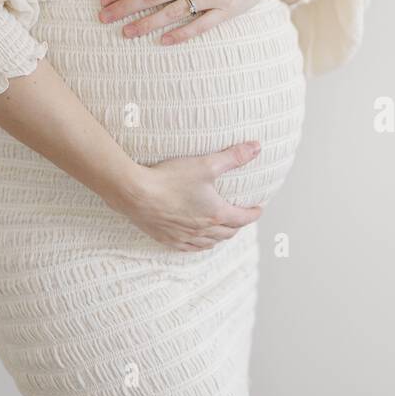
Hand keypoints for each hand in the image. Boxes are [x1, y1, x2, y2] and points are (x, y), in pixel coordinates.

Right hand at [121, 141, 263, 250]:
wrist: (136, 193)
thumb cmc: (170, 178)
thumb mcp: (206, 164)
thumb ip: (233, 156)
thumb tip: (257, 147)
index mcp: (215, 213)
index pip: (242, 218)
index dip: (253, 213)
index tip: (258, 209)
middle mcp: (203, 230)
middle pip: (228, 232)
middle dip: (238, 225)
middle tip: (241, 217)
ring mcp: (184, 237)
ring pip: (210, 243)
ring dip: (221, 237)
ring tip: (223, 230)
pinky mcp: (168, 239)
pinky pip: (190, 248)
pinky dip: (200, 245)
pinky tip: (199, 241)